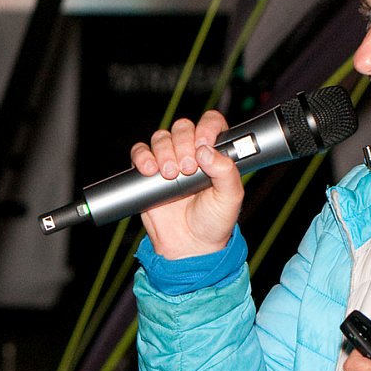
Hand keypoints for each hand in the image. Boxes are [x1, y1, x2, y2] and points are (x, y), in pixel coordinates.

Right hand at [130, 111, 243, 258]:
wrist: (190, 247)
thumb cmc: (214, 222)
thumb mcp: (230, 198)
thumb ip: (226, 172)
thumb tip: (207, 151)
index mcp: (215, 153)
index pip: (211, 123)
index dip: (207, 128)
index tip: (204, 144)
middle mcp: (191, 152)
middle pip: (183, 127)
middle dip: (184, 144)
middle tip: (188, 168)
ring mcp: (169, 160)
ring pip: (161, 137)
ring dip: (165, 151)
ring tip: (171, 174)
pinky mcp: (149, 173)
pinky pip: (140, 152)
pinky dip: (143, 157)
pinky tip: (151, 171)